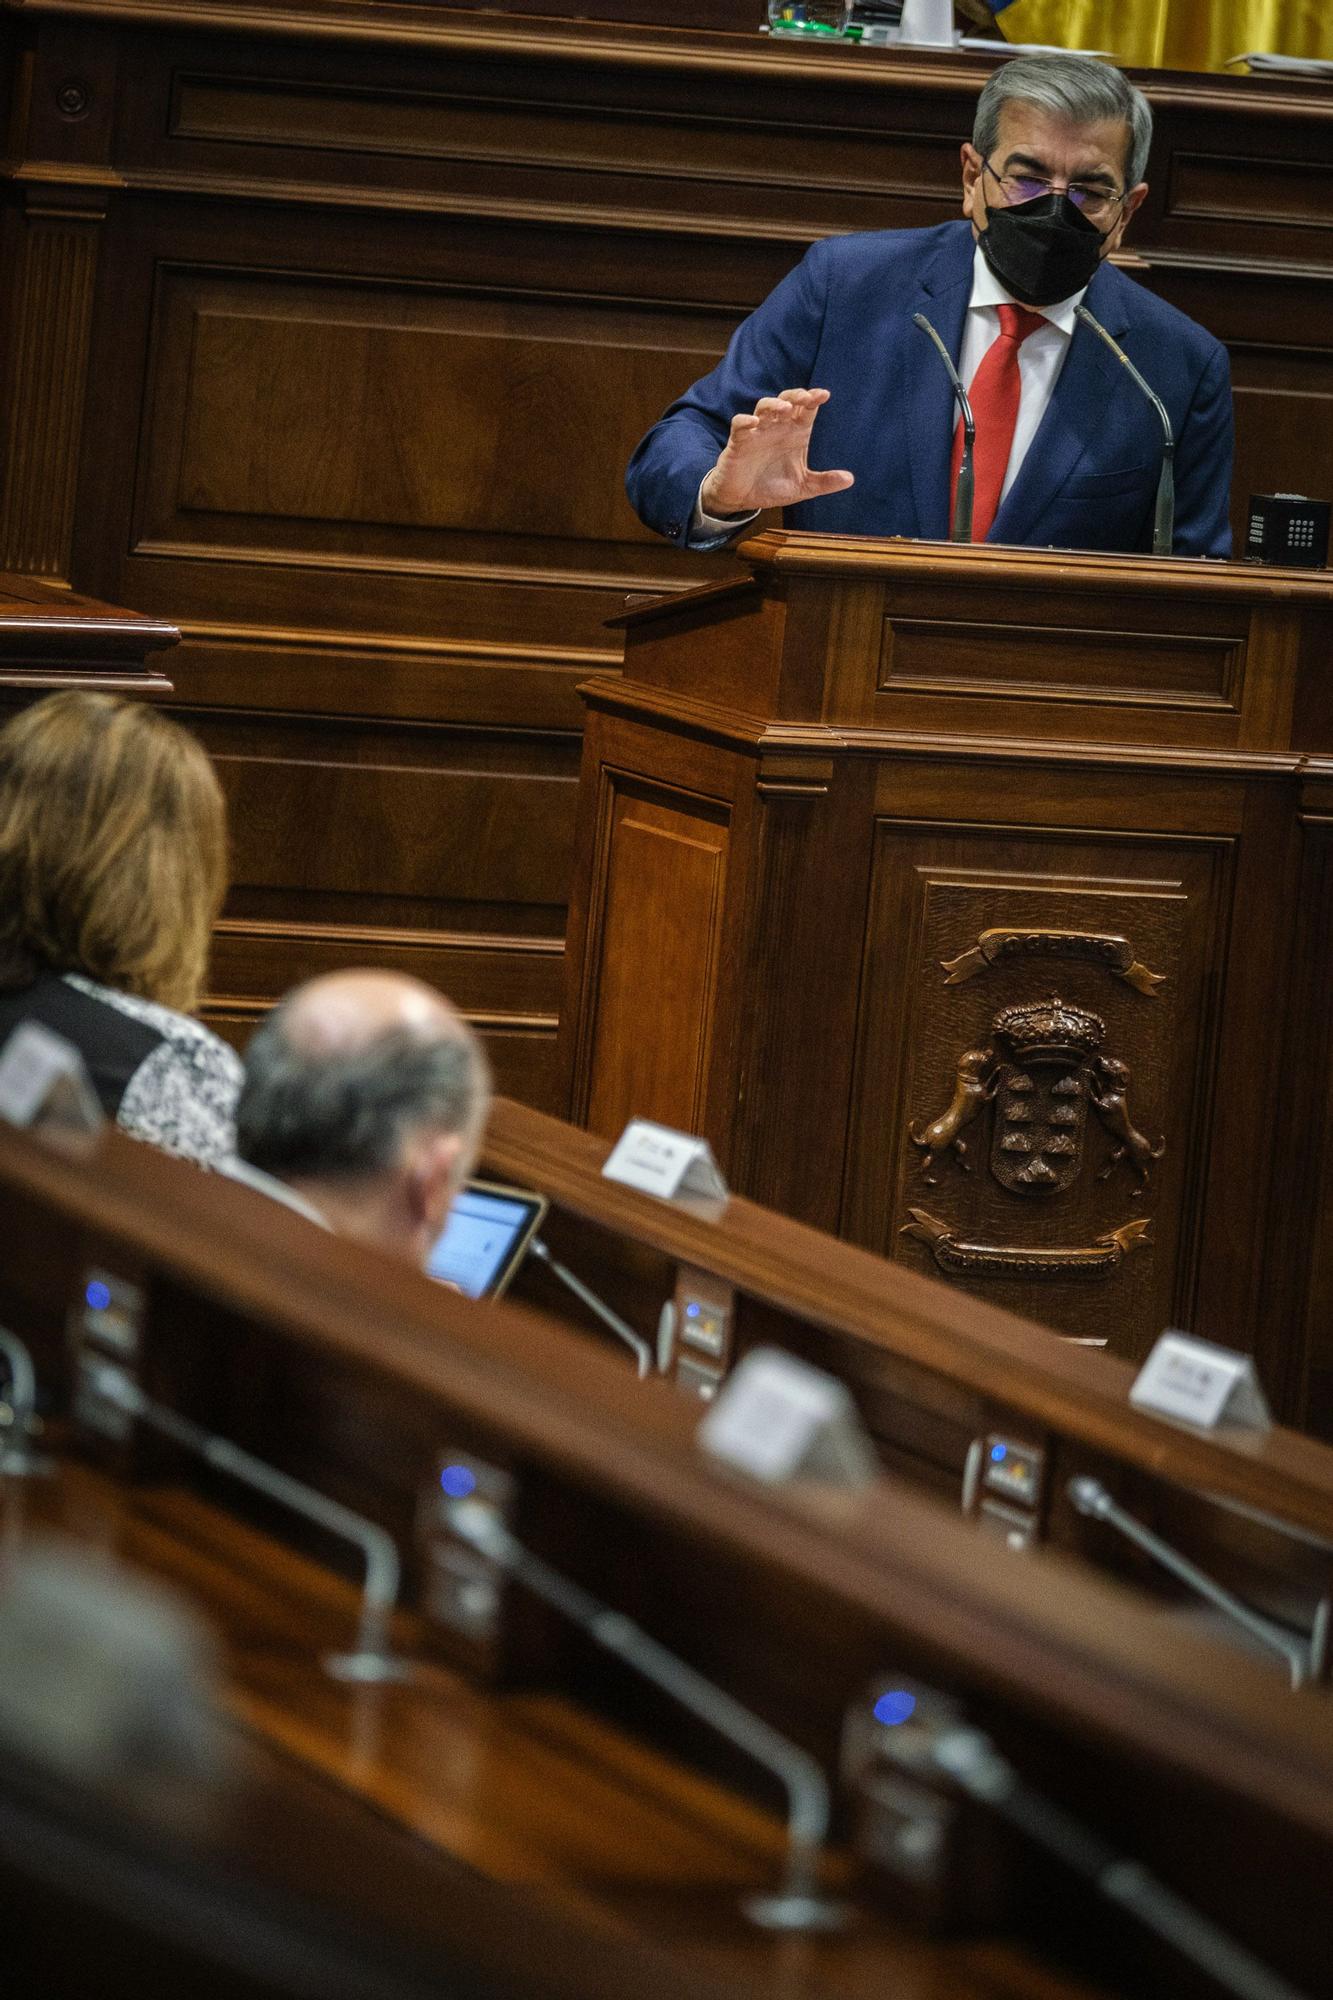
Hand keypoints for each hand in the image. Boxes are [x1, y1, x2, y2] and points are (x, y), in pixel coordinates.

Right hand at [699, 387, 853, 515]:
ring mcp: (757, 433)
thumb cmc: (772, 487)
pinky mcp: (739, 442)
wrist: (744, 499)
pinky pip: (739, 425)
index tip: (824, 394)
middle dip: (795, 395)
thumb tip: (850, 479)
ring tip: (784, 409)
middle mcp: (777, 428)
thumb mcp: (802, 487)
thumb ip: (824, 482)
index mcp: (795, 434)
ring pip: (764, 407)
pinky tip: (753, 423)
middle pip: (786, 400)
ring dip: (774, 404)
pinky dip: (745, 421)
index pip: (806, 410)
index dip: (814, 398)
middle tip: (805, 398)